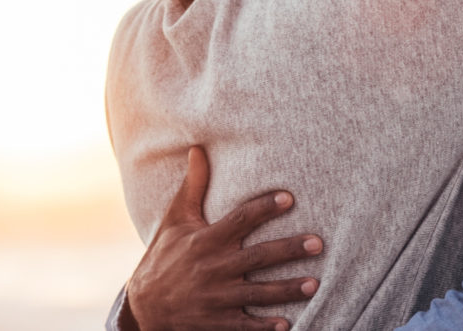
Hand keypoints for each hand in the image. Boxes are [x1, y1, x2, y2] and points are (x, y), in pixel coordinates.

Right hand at [123, 146, 321, 330]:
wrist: (144, 306)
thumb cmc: (164, 256)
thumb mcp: (175, 219)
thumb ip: (193, 186)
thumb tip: (198, 149)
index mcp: (206, 240)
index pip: (240, 220)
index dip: (264, 208)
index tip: (289, 198)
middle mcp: (213, 268)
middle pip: (257, 257)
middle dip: (288, 250)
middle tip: (317, 243)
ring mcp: (216, 298)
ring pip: (257, 293)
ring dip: (286, 289)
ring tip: (313, 284)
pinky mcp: (216, 322)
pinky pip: (244, 326)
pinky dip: (264, 327)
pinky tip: (287, 325)